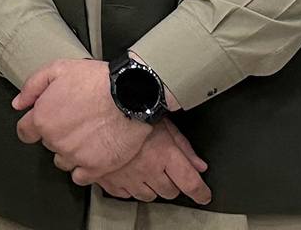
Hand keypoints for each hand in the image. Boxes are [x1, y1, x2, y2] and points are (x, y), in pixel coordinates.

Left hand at [14, 59, 149, 180]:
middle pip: (47, 143)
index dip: (32, 127)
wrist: (131, 95)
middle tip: (74, 120)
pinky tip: (91, 153)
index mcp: (43, 118)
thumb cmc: (97, 81)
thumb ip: (32, 87)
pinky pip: (80, 177)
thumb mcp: (58, 69)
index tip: (40, 124)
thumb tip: (19, 103)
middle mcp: (56, 140)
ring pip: (63, 161)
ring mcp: (75, 156)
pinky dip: (84, 169)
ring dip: (69, 151)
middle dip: (56, 133)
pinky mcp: (95, 168)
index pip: (24, 132)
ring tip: (85, 135)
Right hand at [82, 118, 209, 203]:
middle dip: (171, 184)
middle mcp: (148, 169)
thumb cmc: (131, 106)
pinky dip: (127, 187)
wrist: (97, 104)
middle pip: (169, 191)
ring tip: (145, 170)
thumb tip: (199, 164)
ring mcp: (127, 175)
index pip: (190, 183)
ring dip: (150, 187)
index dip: (200, 192)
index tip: (203, 195)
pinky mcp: (107, 178)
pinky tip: (127, 174)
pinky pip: (123, 193)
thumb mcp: (163, 122)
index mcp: (165, 155)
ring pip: (146, 195)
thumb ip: (183, 146)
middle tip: (167, 172)